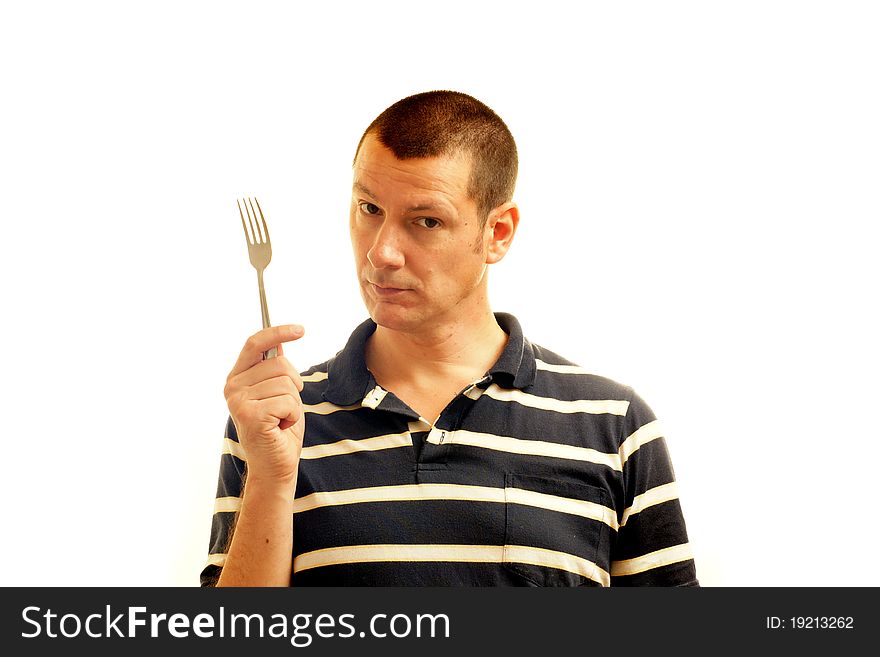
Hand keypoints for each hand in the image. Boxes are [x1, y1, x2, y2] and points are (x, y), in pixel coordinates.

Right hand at [224, 325, 305, 484]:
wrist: (275, 466)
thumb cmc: (279, 429)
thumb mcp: (279, 393)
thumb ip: (274, 369)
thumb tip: (278, 343)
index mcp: (238, 377)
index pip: (255, 343)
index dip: (278, 332)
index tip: (301, 330)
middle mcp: (233, 387)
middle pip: (279, 363)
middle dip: (294, 385)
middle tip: (285, 408)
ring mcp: (238, 401)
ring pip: (286, 383)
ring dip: (294, 404)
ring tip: (281, 419)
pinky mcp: (249, 415)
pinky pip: (288, 401)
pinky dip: (293, 415)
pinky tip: (281, 427)